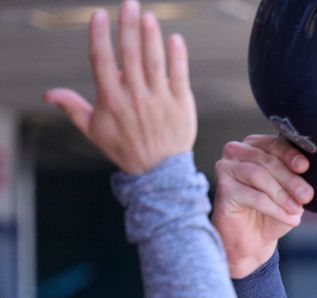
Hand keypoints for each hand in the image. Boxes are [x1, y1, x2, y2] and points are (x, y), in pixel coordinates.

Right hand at [44, 0, 195, 174]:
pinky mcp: (180, 104)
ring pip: (154, 61)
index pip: (102, 60)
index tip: (98, 15)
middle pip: (129, 54)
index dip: (99, 36)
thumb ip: (72, 107)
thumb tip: (48, 95)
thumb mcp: (94, 130)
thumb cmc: (125, 148)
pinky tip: (174, 39)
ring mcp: (159, 99)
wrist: (159, 172)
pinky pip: (179, 76)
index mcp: (111, 99)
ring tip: (148, 16)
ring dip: (151, 36)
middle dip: (128, 26)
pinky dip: (177, 57)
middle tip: (129, 3)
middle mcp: (134, 96)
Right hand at [213, 135, 312, 277]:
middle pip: (267, 160)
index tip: (305, 167)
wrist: (253, 239)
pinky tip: (288, 217)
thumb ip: (296, 179)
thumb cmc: (271, 211)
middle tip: (306, 195)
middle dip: (290, 179)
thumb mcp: (290, 193)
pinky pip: (253, 196)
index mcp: (256, 146)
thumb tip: (308, 171)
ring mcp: (226, 169)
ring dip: (282, 194)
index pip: (274, 144)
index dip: (290, 155)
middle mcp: (238, 152)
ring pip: (258, 175)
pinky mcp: (223, 189)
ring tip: (296, 209)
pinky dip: (274, 208)